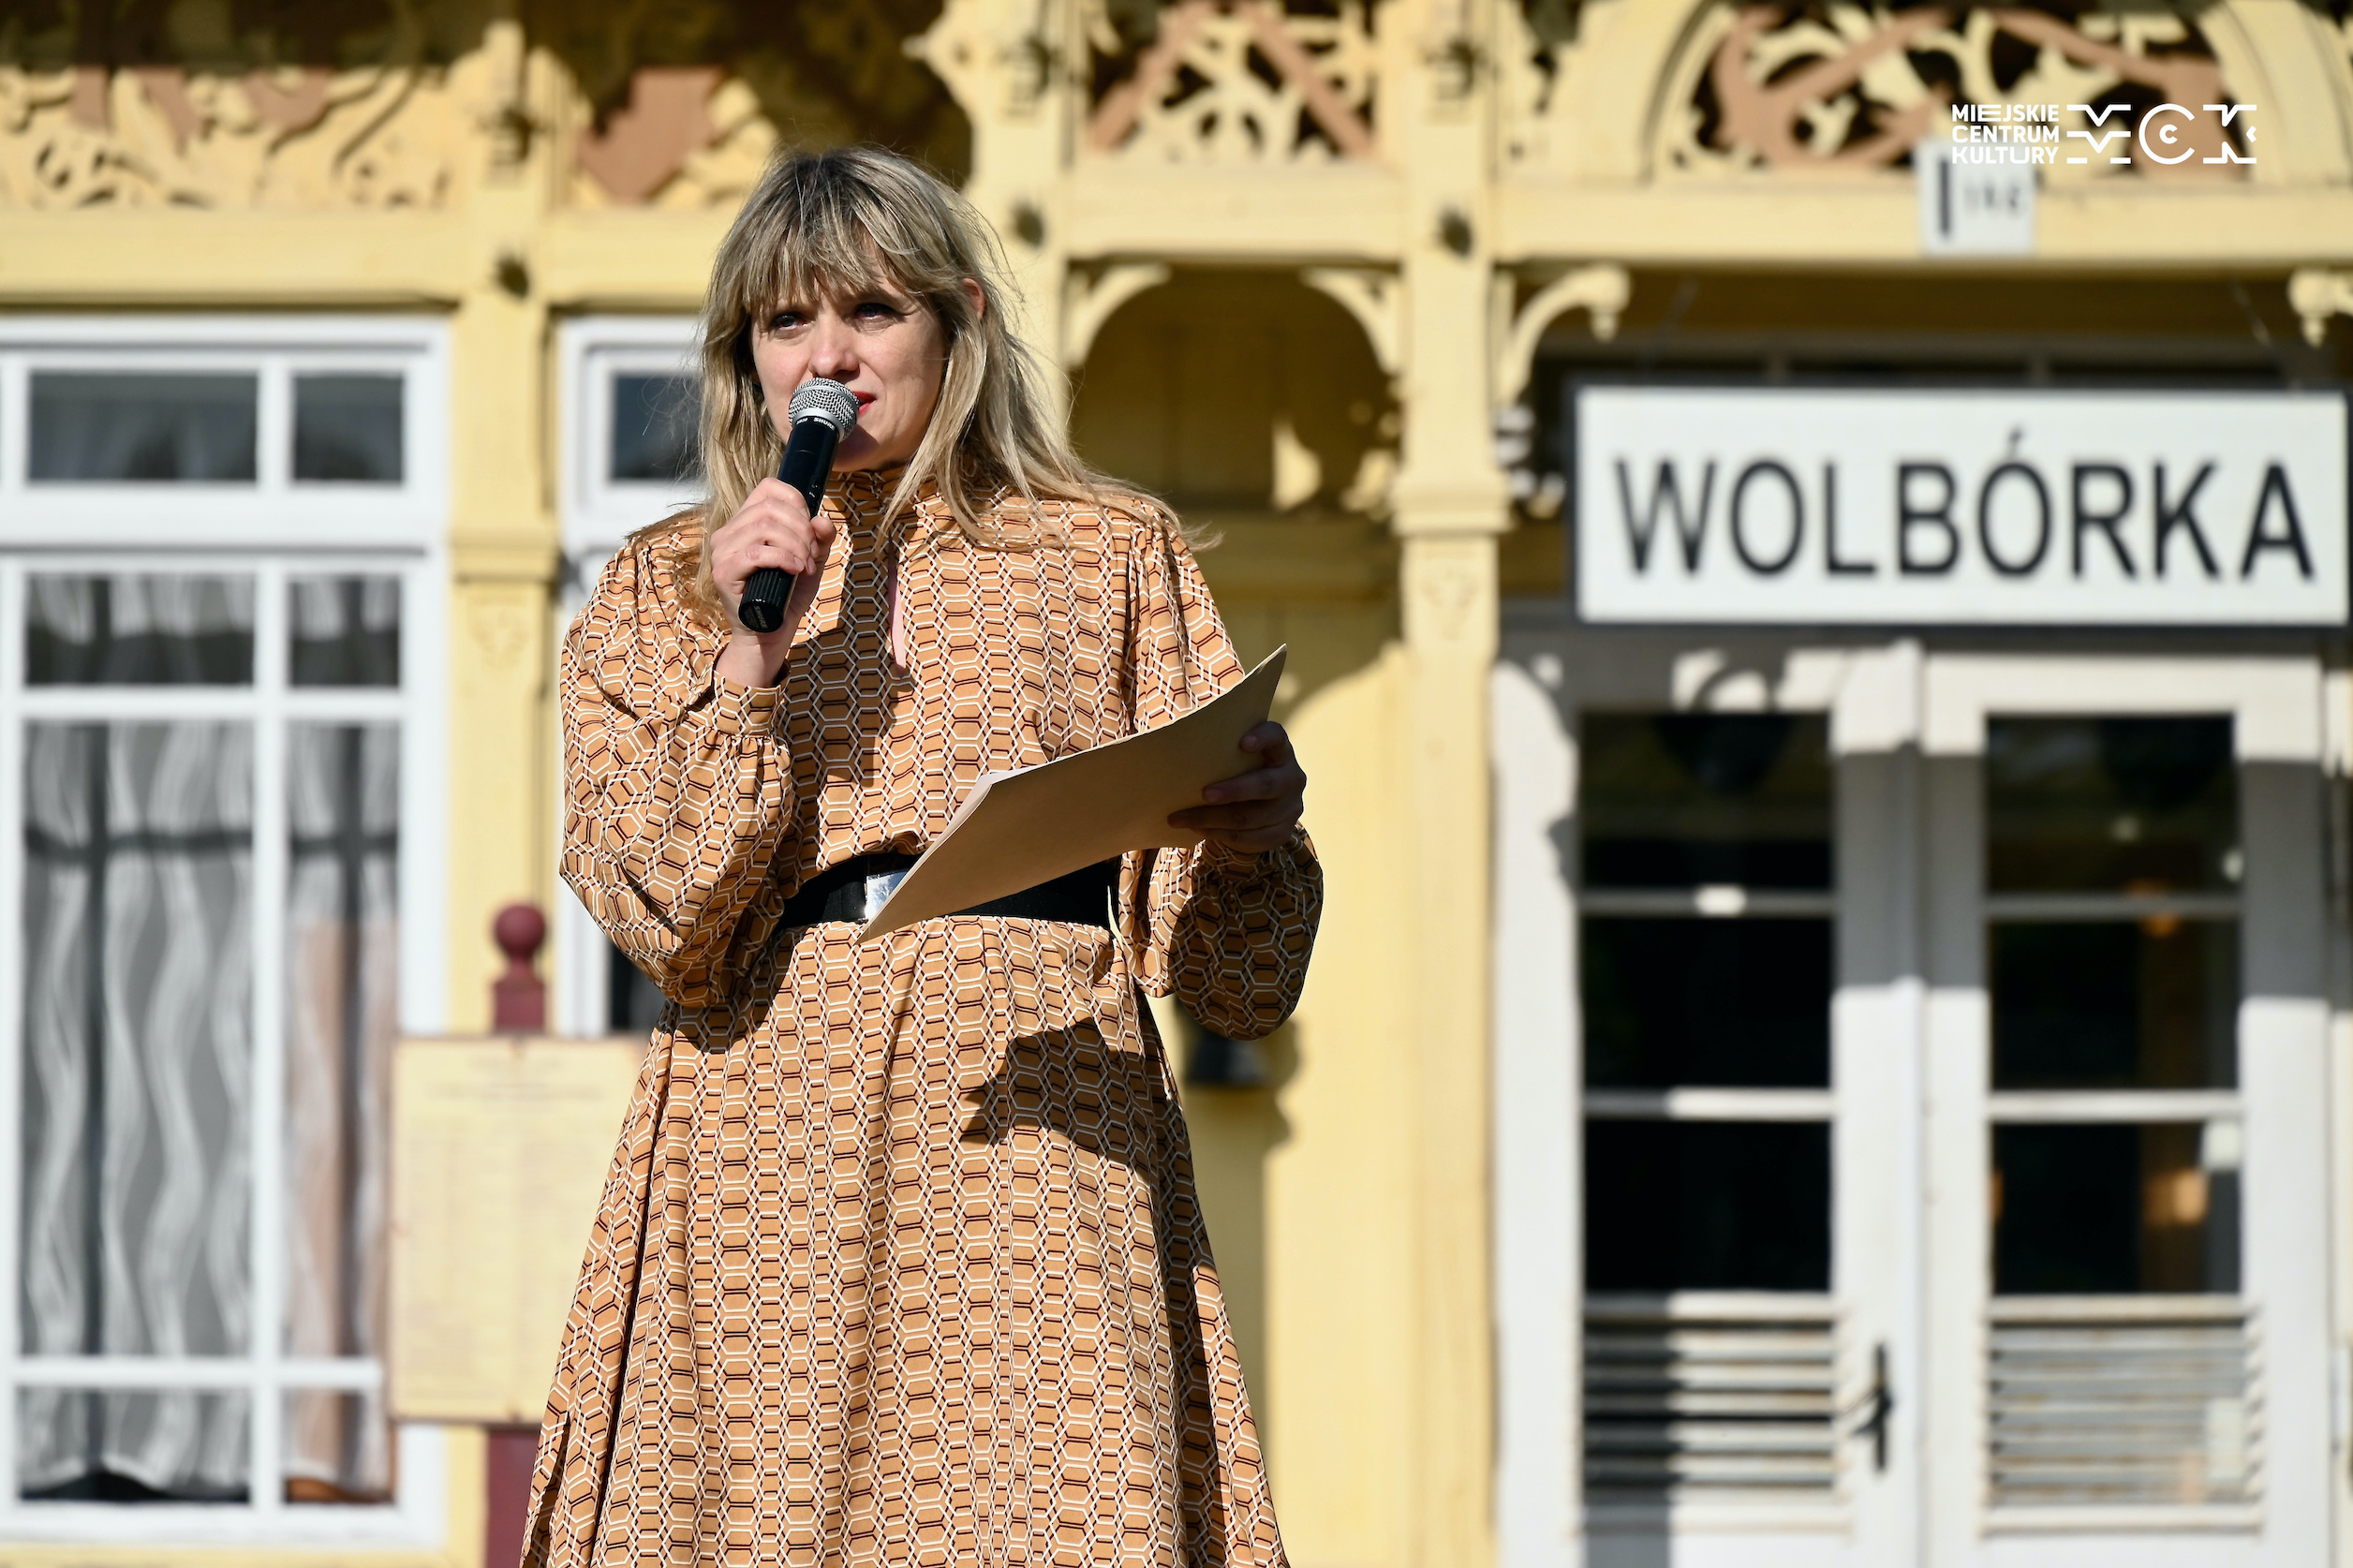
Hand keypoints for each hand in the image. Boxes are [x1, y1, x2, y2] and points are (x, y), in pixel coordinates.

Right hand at [710, 478, 835, 686]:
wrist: (771, 632)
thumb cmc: (787, 594)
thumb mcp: (810, 561)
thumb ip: (819, 539)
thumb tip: (822, 520)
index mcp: (745, 521)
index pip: (769, 488)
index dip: (796, 503)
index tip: (810, 530)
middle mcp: (729, 531)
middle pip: (770, 507)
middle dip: (801, 529)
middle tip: (811, 554)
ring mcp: (722, 551)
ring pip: (764, 528)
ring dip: (795, 545)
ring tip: (805, 566)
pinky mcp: (724, 572)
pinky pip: (756, 554)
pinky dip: (783, 559)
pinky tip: (796, 570)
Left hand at [1168, 722, 1305, 853]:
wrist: (1263, 805)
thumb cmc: (1240, 771)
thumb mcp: (1238, 758)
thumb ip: (1223, 752)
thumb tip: (1177, 749)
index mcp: (1280, 751)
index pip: (1277, 737)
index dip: (1263, 738)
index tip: (1243, 743)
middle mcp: (1292, 778)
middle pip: (1265, 785)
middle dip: (1233, 791)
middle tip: (1204, 794)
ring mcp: (1290, 808)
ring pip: (1251, 817)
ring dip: (1213, 819)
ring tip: (1181, 818)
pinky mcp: (1283, 832)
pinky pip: (1250, 838)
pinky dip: (1220, 835)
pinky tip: (1198, 829)